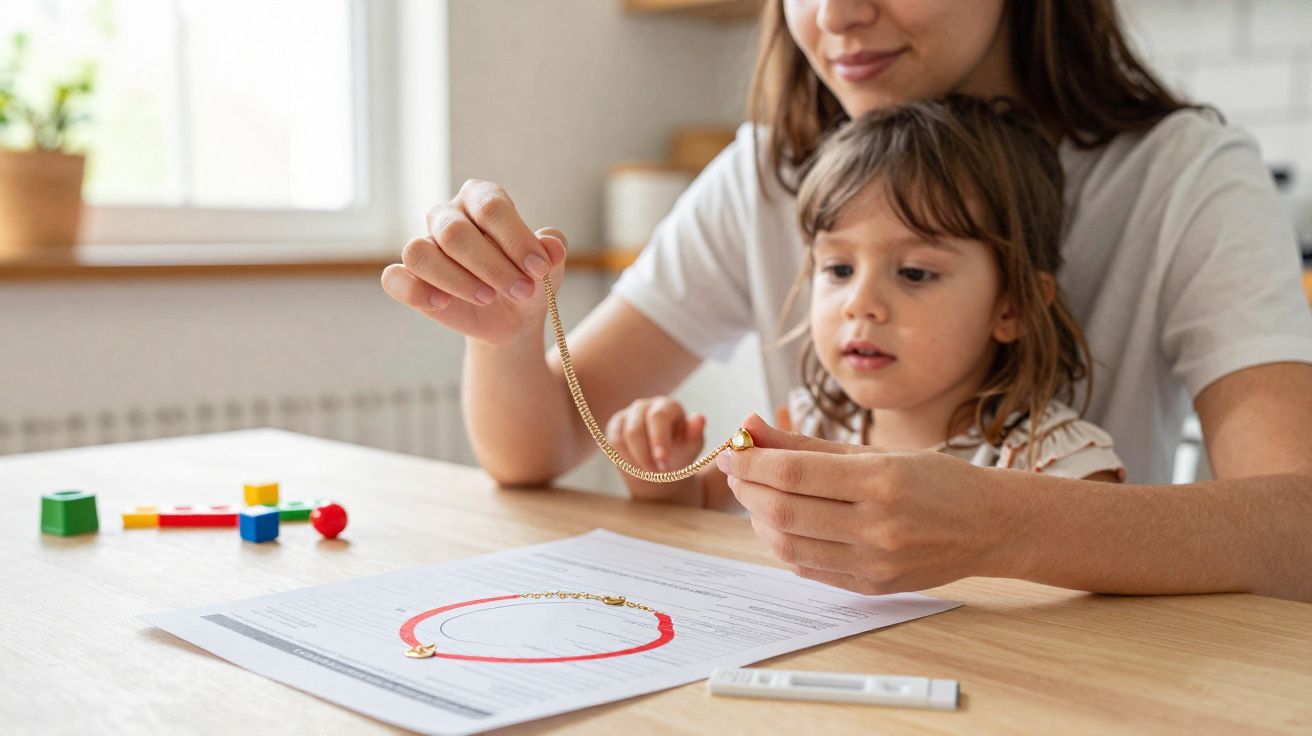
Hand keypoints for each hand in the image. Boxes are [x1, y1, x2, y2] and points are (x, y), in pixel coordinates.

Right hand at [381, 180, 569, 345]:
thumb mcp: (550, 267)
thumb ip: (553, 250)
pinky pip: (395, 278)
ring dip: (457, 280)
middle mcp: (447, 215)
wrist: (513, 317)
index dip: (515, 238)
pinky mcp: (407, 277)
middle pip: (455, 232)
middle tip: (523, 291)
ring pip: (420, 252)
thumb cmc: (529, 279)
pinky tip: (443, 304)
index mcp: (481, 198)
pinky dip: (416, 291)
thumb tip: (551, 245)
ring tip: (488, 298)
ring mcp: (423, 245)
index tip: (539, 269)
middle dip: (492, 267)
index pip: (490, 206)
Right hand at [605, 397, 707, 505]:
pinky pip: (614, 442)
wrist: (661, 464)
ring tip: (649, 471)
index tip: (662, 460)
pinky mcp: (616, 425)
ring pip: (622, 437)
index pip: (658, 417)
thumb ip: (696, 433)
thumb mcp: (692, 446)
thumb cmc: (680, 452)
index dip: (658, 439)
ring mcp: (628, 414)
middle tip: (657, 472)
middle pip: (635, 429)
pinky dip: (624, 458)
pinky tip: (637, 466)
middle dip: (644, 455)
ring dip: (635, 460)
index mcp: (668, 406)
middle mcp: (646, 405)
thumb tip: (699, 418)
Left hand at [716, 414, 1017, 593]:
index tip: (731, 452)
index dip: (751, 462)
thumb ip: (808, 443)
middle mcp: (877, 526)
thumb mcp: (876, 450)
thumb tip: (751, 428)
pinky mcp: (872, 587)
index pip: (793, 472)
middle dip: (747, 489)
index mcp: (881, 481)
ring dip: (759, 520)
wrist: (991, 526)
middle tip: (735, 472)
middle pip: (784, 511)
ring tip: (756, 497)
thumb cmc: (936, 481)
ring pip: (788, 545)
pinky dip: (784, 545)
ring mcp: (874, 562)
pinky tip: (783, 524)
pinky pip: (809, 568)